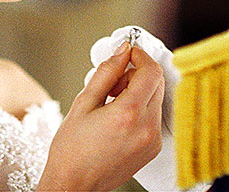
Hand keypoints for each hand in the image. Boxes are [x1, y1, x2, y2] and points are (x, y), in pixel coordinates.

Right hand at [37, 43, 164, 191]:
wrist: (73, 186)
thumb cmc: (71, 150)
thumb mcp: (83, 103)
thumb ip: (106, 72)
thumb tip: (122, 50)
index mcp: (129, 113)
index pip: (151, 71)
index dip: (140, 56)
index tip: (128, 53)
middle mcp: (147, 127)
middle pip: (157, 83)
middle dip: (137, 74)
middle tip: (113, 83)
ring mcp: (152, 140)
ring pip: (156, 98)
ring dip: (139, 91)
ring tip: (112, 103)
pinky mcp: (153, 148)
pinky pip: (154, 116)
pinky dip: (141, 109)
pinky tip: (119, 118)